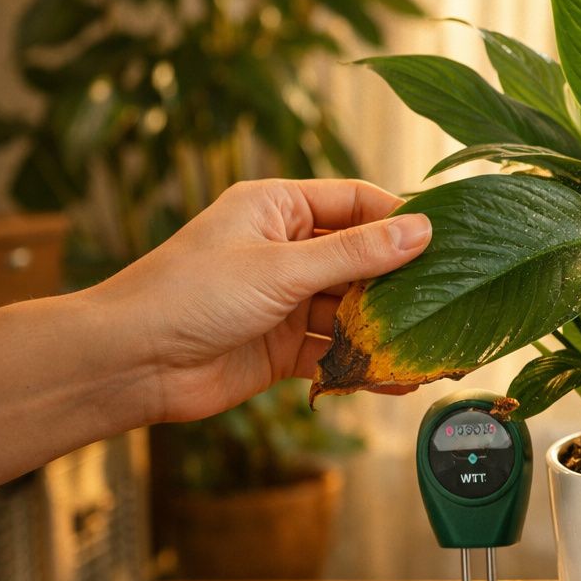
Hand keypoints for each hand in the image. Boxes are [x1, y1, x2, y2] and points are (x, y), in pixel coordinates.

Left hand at [99, 178, 430, 423]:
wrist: (129, 364)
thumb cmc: (190, 294)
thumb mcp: (281, 267)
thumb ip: (355, 254)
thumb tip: (422, 231)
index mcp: (278, 209)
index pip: (356, 202)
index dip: (400, 219)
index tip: (447, 239)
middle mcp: (285, 250)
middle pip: (361, 259)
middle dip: (400, 281)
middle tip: (451, 297)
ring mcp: (285, 300)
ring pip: (351, 309)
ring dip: (385, 328)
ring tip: (433, 344)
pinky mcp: (282, 347)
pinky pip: (335, 350)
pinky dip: (363, 364)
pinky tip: (397, 378)